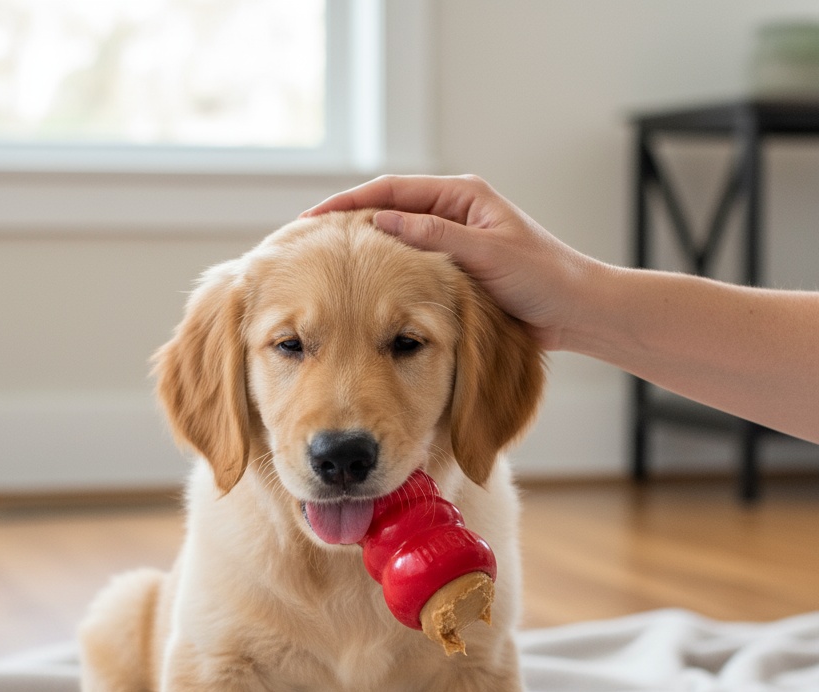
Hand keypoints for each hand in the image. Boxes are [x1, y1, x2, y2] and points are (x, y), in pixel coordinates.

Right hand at [304, 174, 600, 350]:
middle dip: (346, 224)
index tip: (312, 219)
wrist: (575, 313)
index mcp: (462, 196)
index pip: (391, 190)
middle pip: (386, 211)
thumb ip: (434, 236)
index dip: (348, 203)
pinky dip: (383, 275)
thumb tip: (380, 220)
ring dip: (362, 252)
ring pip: (394, 241)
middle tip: (305, 242)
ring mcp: (450, 243)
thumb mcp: (486, 254)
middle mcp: (452, 214)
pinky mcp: (452, 272)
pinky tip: (360, 289)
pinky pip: (408, 268)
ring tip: (323, 265)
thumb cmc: (543, 279)